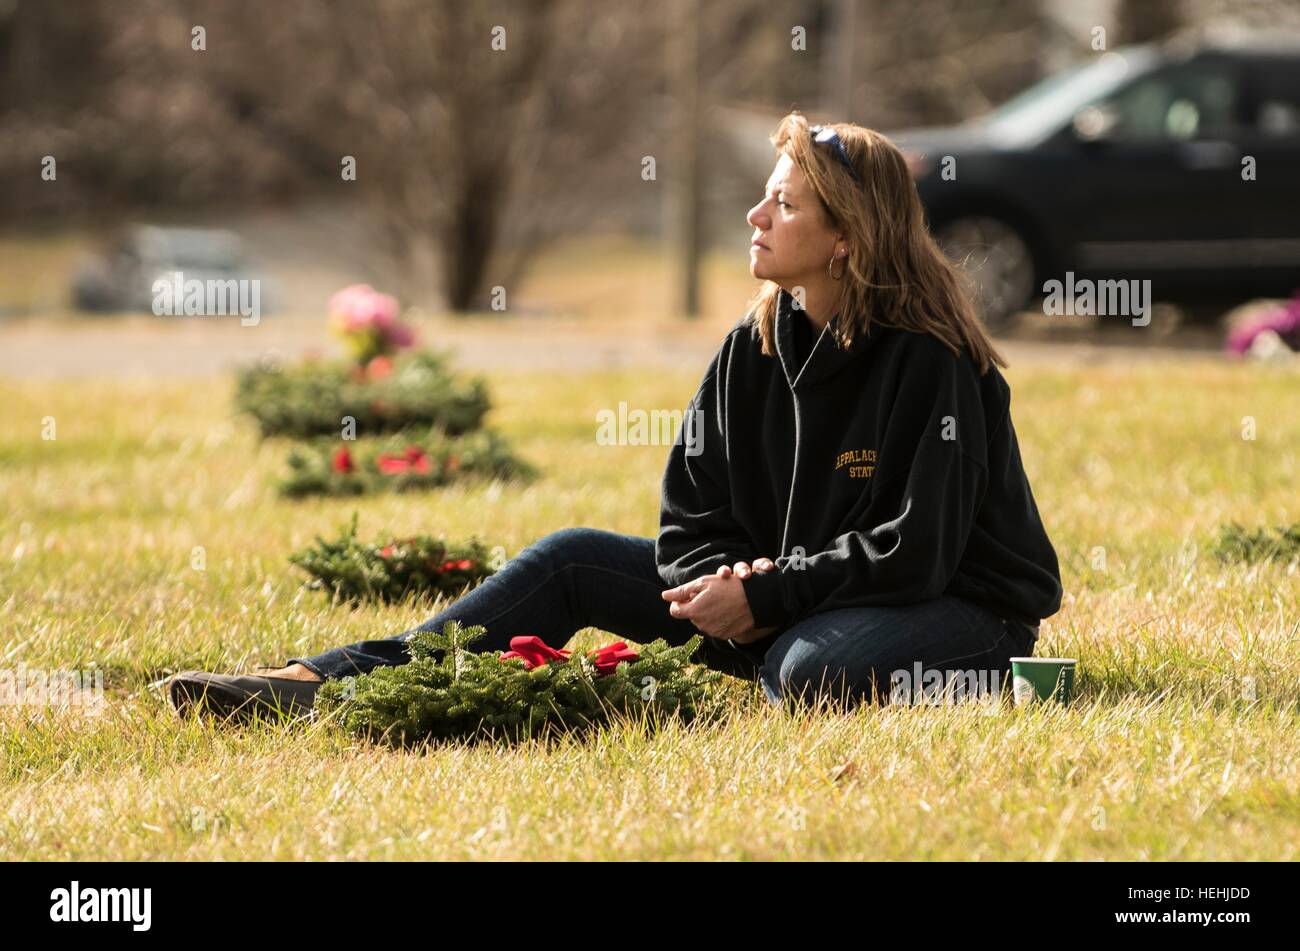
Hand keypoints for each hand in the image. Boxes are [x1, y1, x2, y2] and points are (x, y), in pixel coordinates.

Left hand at [660, 558, 778, 642]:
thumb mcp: (704, 583)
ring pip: (702, 622)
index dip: (678, 601)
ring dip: (705, 612)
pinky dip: (717, 619)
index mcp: (694, 611)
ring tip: (719, 601)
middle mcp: (701, 624)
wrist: (755, 601)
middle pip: (690, 615)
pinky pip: (714, 627)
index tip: (686, 595)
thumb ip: (682, 591)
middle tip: (708, 594)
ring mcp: (713, 631)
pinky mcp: (724, 636)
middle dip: (695, 605)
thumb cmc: (729, 587)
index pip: (675, 610)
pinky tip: (726, 610)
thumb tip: (664, 596)